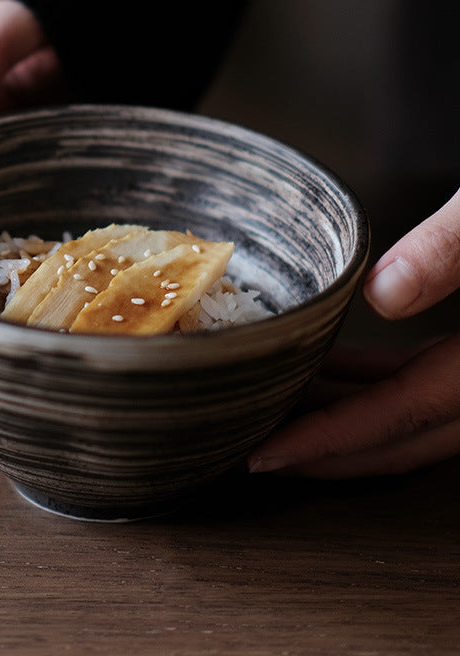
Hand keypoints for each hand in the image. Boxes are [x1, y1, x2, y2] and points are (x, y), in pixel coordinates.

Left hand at [248, 187, 459, 477]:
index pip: (404, 414)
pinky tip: (336, 365)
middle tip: (261, 453)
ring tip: (284, 409)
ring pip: (421, 418)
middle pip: (410, 438)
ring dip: (351, 418)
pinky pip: (434, 384)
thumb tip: (383, 295)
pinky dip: (380, 383)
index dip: (331, 440)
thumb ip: (454, 247)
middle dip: (332, 451)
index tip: (268, 455)